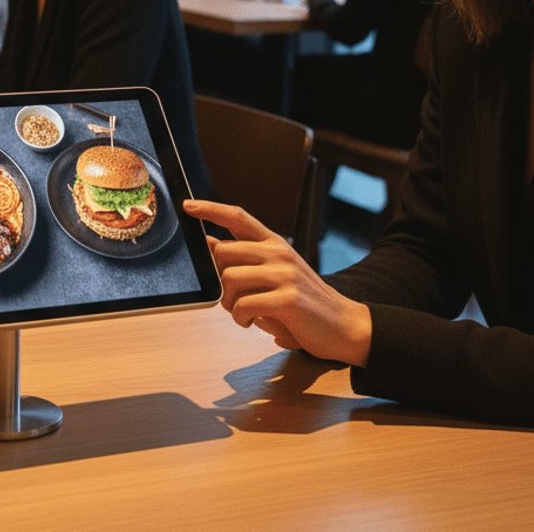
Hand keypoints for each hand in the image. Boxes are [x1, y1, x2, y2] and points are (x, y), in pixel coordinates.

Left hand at [183, 199, 371, 366]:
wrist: (346, 326)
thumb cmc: (305, 302)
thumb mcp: (276, 273)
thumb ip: (246, 259)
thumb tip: (210, 242)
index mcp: (275, 244)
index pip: (238, 217)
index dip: (211, 209)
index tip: (188, 205)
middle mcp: (279, 253)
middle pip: (223, 252)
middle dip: (218, 279)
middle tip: (232, 298)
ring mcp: (284, 275)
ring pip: (229, 279)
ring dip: (229, 303)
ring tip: (245, 314)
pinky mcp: (288, 300)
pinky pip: (244, 305)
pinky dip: (240, 318)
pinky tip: (252, 322)